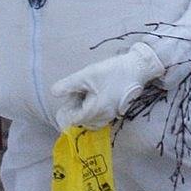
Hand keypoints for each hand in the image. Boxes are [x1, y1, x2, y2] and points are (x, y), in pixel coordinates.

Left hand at [50, 43, 164, 129]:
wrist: (136, 68)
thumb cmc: (112, 71)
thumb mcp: (87, 74)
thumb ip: (69, 85)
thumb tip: (54, 93)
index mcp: (96, 110)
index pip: (74, 120)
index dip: (65, 114)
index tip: (63, 105)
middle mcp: (104, 117)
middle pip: (83, 122)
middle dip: (74, 112)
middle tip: (72, 95)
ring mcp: (112, 115)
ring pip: (92, 121)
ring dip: (83, 112)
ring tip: (82, 95)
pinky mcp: (117, 110)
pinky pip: (100, 117)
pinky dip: (92, 111)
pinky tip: (92, 97)